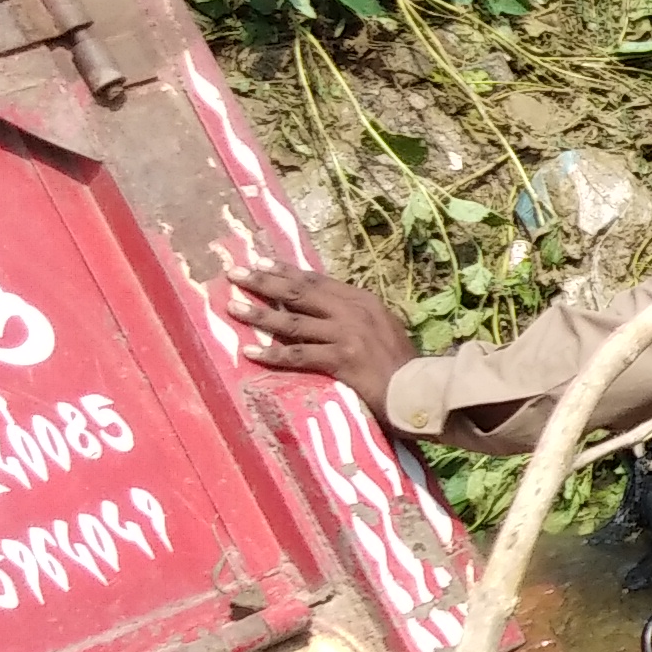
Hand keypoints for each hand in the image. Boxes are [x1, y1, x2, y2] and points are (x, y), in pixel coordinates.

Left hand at [226, 266, 421, 417]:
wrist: (418, 389)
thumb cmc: (401, 362)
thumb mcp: (382, 326)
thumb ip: (355, 314)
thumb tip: (324, 308)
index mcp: (362, 300)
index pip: (316, 280)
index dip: (285, 270)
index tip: (260, 261)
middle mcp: (352, 311)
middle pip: (299, 292)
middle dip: (264, 281)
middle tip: (235, 273)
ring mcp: (346, 335)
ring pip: (293, 321)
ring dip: (259, 314)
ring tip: (232, 307)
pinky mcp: (340, 360)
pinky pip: (298, 355)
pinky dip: (272, 354)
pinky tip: (249, 351)